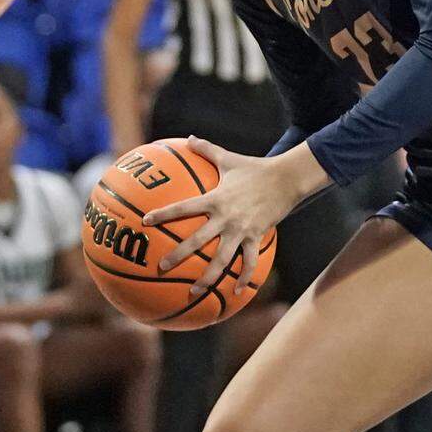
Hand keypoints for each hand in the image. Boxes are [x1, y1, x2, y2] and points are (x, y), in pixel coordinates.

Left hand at [145, 137, 291, 296]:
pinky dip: (243, 277)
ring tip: (193, 291)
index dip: (164, 213)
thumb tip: (189, 137)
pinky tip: (236, 293)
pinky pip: (249, 261)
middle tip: (160, 267)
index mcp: (215, 198)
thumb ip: (207, 149)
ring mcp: (241, 229)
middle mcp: (225, 217)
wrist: (285, 178)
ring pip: (221, 258)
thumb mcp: (229, 158)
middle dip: (178, 255)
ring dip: (207, 276)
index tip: (146, 221)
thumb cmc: (254, 167)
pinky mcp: (256, 236)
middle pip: (197, 239)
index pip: (184, 207)